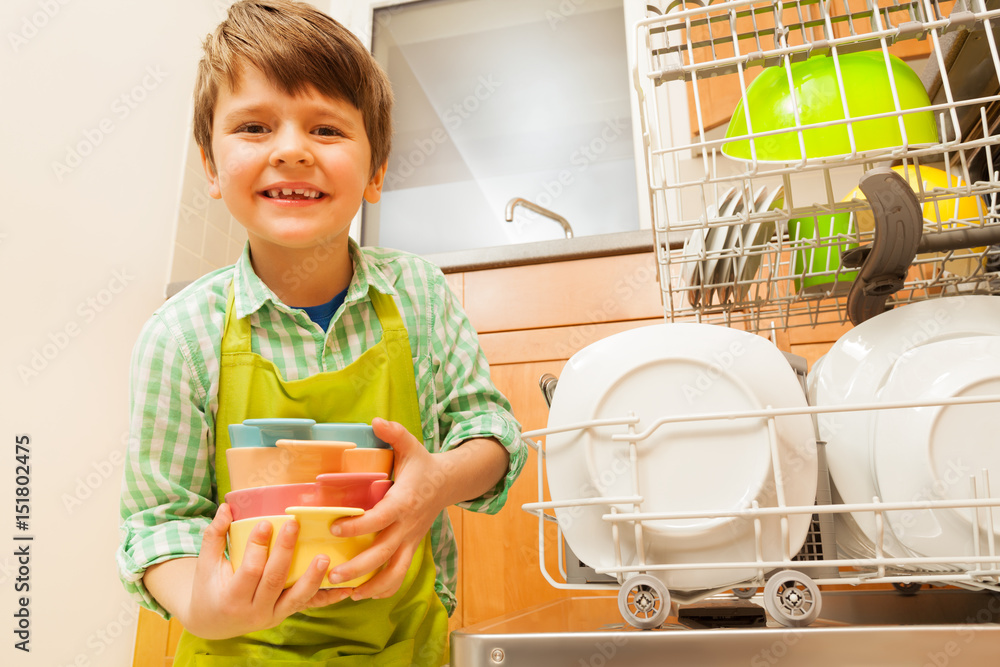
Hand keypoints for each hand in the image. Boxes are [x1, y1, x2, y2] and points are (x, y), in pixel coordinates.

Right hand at [180, 503, 352, 639]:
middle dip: (285, 552)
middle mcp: (253, 611)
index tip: (265, 523)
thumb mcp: (206, 564)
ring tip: (324, 558)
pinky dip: (327, 598)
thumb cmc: (209, 587)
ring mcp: (272, 615)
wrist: (213, 622)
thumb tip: (225, 507)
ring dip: (313, 578)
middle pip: (274, 580)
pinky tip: (345, 588)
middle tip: (294, 525)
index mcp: (231, 598)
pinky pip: (308, 606)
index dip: (257, 547)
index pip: (249, 571)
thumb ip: (214, 536)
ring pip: (296, 598)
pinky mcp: (285, 614)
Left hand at [326, 418, 450, 600]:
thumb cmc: (423, 465)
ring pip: (394, 572)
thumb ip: (394, 433)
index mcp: (404, 501)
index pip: (380, 519)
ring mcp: (410, 540)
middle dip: (357, 566)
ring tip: (346, 592)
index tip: (334, 529)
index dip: (358, 527)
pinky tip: (362, 593)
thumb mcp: (411, 446)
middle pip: (383, 553)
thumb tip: (376, 420)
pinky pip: (399, 574)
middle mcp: (408, 526)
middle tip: (332, 573)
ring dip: (370, 585)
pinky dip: (383, 588)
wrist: (448, 483)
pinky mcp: (411, 548)